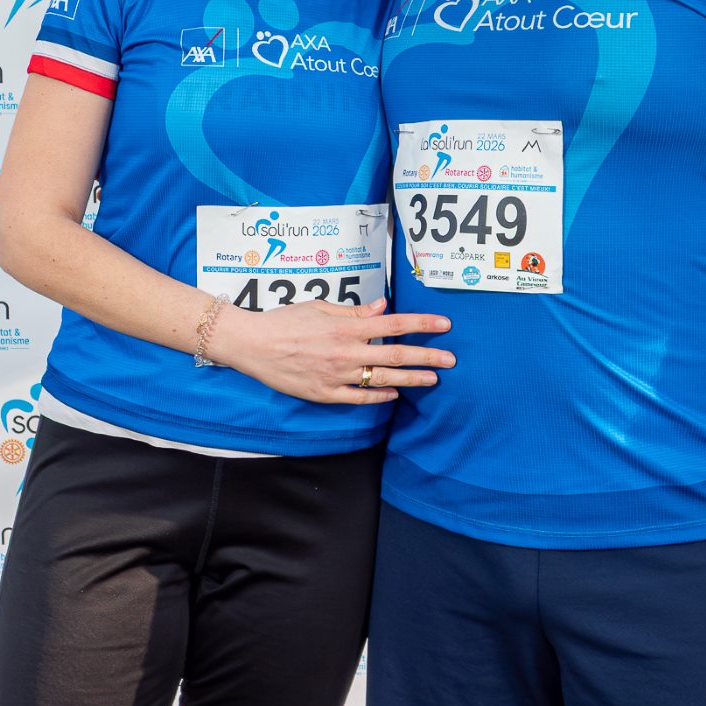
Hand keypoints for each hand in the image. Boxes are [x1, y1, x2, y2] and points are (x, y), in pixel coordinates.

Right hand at [211, 296, 454, 404]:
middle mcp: (347, 352)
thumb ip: (355, 311)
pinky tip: (395, 395)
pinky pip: (359, 398)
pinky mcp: (325, 393)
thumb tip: (383, 307)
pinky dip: (379, 398)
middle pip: (396, 356)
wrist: (253, 344)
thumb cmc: (285, 320)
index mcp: (347, 327)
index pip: (394, 325)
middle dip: (427, 357)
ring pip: (382, 380)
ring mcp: (337, 376)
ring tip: (433, 379)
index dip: (422, 325)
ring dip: (411, 380)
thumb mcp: (321, 307)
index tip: (445, 325)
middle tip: (452, 359)